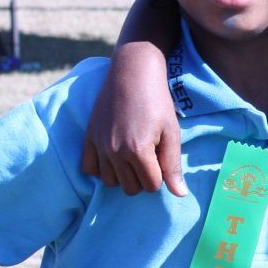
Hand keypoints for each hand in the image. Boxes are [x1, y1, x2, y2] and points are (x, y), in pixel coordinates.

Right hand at [80, 43, 182, 195]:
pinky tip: (114, 157)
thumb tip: (180, 194)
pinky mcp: (88, 137)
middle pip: (130, 188)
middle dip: (143, 179)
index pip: (151, 185)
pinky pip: (89, 169)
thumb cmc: (157, 101)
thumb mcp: (172, 132)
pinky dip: (101, 169)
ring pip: (110, 182)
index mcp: (138, 151)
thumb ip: (173, 165)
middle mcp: (114, 152)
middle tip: (150, 157)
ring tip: (133, 156)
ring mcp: (98, 145)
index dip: (161, 176)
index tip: (162, 159)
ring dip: (124, 175)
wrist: (132, 72)